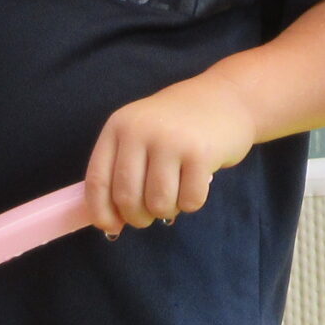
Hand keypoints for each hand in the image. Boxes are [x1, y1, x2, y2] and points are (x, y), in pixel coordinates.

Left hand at [84, 75, 259, 234]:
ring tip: (176, 194)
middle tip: (151, 212)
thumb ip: (122, 170)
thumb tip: (111, 223)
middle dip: (139, 217)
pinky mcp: (201, 153)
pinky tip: (197, 183)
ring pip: (158, 203)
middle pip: (127, 198)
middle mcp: (140, 131)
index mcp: (118, 126)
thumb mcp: (141, 132)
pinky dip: (193, 202)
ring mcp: (171, 141)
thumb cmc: (179, 124)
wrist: (227, 96)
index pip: (97, 180)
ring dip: (167, 210)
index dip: (101, 211)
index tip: (112, 228)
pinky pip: (189, 201)